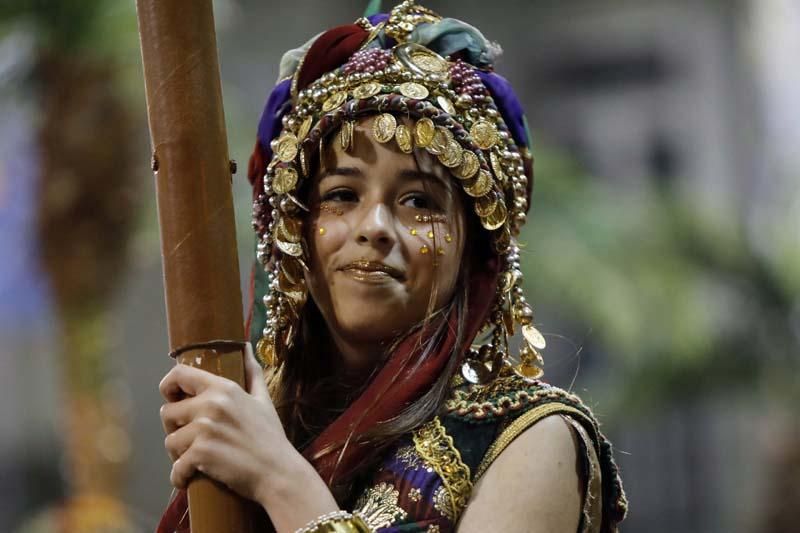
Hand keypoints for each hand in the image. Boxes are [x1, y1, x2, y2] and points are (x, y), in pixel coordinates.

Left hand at [159, 343, 290, 503]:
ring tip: (195, 460)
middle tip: (191, 440)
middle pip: (167, 412)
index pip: (179, 374)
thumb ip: (252, 372)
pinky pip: (176, 467)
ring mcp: (205, 429)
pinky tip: (189, 479)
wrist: (278, 473)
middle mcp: (211, 404)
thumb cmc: (271, 438)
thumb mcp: (263, 400)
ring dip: (178, 454)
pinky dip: (180, 476)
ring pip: (170, 441)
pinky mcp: (201, 454)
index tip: (173, 399)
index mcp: (224, 388)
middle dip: (175, 428)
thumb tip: (246, 346)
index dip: (168, 387)